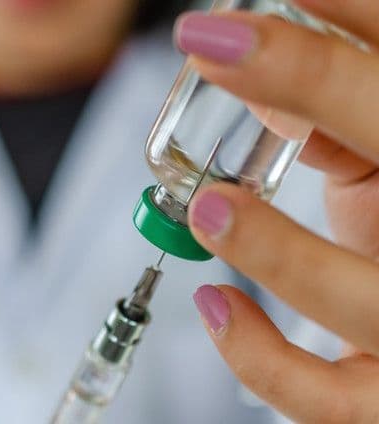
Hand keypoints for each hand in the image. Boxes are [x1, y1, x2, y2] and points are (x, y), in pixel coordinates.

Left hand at [173, 2, 378, 421]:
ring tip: (208, 208)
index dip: (334, 22)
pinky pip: (326, 400)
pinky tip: (216, 305)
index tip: (231, 10)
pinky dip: (260, 358)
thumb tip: (254, 80)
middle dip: (314, 82)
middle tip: (212, 41)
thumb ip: (333, 125)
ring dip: (280, 248)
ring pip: (369, 295)